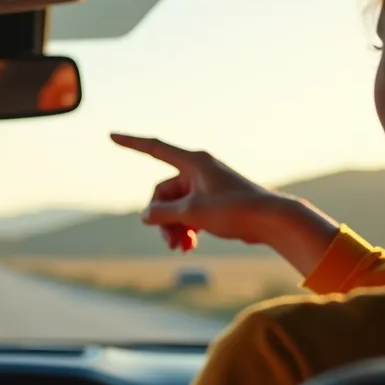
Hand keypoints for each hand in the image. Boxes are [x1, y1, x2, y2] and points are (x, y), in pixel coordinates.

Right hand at [110, 133, 340, 275]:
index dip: (131, 143)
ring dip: (173, 228)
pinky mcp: (213, 202)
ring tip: (180, 248)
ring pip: (174, 207)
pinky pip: (188, 213)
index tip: (111, 136)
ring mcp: (205, 187)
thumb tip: (144, 216)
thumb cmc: (235, 210)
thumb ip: (162, 214)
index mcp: (193, 162)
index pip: (154, 148)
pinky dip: (186, 229)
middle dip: (161, 219)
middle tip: (168, 242)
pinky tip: (189, 246)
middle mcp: (197, 171)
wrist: (272, 220)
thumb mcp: (191, 213)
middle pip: (162, 193)